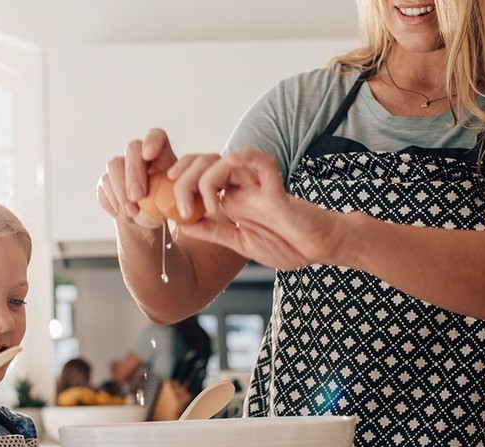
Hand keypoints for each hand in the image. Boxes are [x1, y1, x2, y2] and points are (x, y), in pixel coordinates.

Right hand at [97, 128, 178, 227]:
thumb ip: (168, 197)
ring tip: (132, 212)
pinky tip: (125, 214)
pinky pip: (104, 185)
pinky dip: (113, 202)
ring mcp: (121, 166)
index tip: (149, 155)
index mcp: (161, 155)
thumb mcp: (173, 203)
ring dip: (121, 190)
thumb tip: (159, 199)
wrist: (147, 220)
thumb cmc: (165, 207)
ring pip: (114, 165)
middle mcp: (139, 156)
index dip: (152, 141)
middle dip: (133, 173)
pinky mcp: (106, 181)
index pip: (157, 136)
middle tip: (138, 197)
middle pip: (132, 149)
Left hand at [179, 147, 346, 270]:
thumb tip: (183, 223)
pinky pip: (260, 162)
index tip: (166, 203)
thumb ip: (213, 232)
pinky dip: (243, 159)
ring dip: (204, 180)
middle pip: (203, 164)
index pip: (197, 176)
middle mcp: (240, 188)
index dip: (178, 182)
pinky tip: (227, 174)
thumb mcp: (239, 243)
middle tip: (181, 207)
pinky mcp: (276, 188)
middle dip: (183, 181)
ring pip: (222, 161)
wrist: (319, 250)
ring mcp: (257, 185)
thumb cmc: (285, 246)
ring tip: (204, 206)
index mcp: (230, 199)